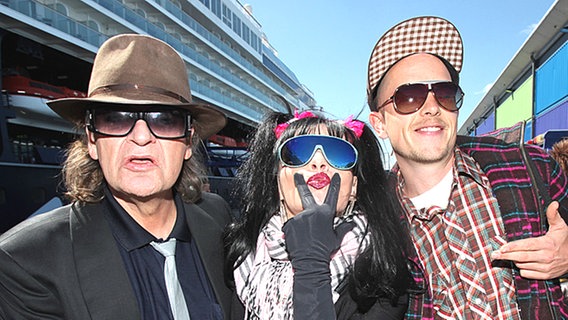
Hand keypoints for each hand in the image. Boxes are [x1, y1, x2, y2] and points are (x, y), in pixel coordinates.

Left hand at [282, 173, 354, 319]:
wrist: (310, 259)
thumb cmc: (324, 249)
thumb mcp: (336, 238)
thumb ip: (343, 228)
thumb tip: (351, 223)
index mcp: (325, 214)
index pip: (332, 196)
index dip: (335, 185)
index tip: (335, 176)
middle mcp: (312, 212)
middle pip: (306, 194)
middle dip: (301, 182)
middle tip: (297, 174)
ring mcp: (300, 216)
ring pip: (300, 217)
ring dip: (302, 225)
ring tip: (304, 238)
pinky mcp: (290, 223)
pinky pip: (292, 225)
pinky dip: (294, 231)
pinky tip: (298, 239)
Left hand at [491, 201, 567, 278]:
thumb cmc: (564, 241)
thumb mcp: (560, 227)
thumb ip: (553, 215)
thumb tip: (554, 203)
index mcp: (547, 244)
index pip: (527, 246)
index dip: (513, 247)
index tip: (502, 247)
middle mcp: (546, 257)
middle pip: (521, 257)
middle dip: (506, 256)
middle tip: (494, 254)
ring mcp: (546, 268)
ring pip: (522, 265)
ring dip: (514, 260)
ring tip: (510, 255)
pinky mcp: (546, 275)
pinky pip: (527, 274)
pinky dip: (522, 269)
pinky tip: (522, 263)